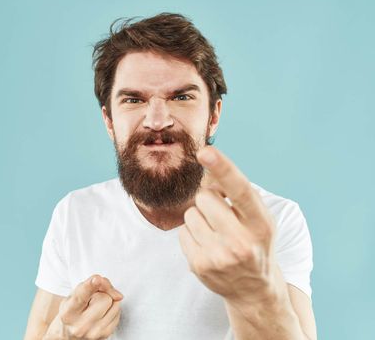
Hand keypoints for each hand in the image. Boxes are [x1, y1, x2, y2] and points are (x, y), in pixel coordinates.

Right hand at [47, 274, 122, 339]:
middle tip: (91, 299)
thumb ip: (91, 284)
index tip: (96, 279)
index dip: (90, 286)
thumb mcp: (75, 294)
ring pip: (115, 304)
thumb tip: (117, 294)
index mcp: (68, 313)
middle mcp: (80, 326)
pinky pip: (119, 313)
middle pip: (104, 298)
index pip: (81, 296)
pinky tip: (101, 314)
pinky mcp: (105, 336)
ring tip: (96, 307)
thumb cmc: (73, 309)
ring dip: (109, 301)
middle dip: (101, 294)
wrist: (69, 333)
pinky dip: (112, 310)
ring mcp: (93, 333)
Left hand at [179, 146, 284, 305]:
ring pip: (191, 213)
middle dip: (209, 200)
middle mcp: (241, 242)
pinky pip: (182, 232)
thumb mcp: (257, 218)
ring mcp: (219, 256)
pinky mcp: (199, 266)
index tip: (205, 152)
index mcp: (261, 224)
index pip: (240, 190)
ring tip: (215, 233)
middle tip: (221, 216)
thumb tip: (209, 163)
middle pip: (205, 197)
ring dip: (199, 218)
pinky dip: (192, 235)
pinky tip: (207, 246)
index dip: (223, 168)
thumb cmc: (254, 243)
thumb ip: (237, 193)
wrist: (254, 289)